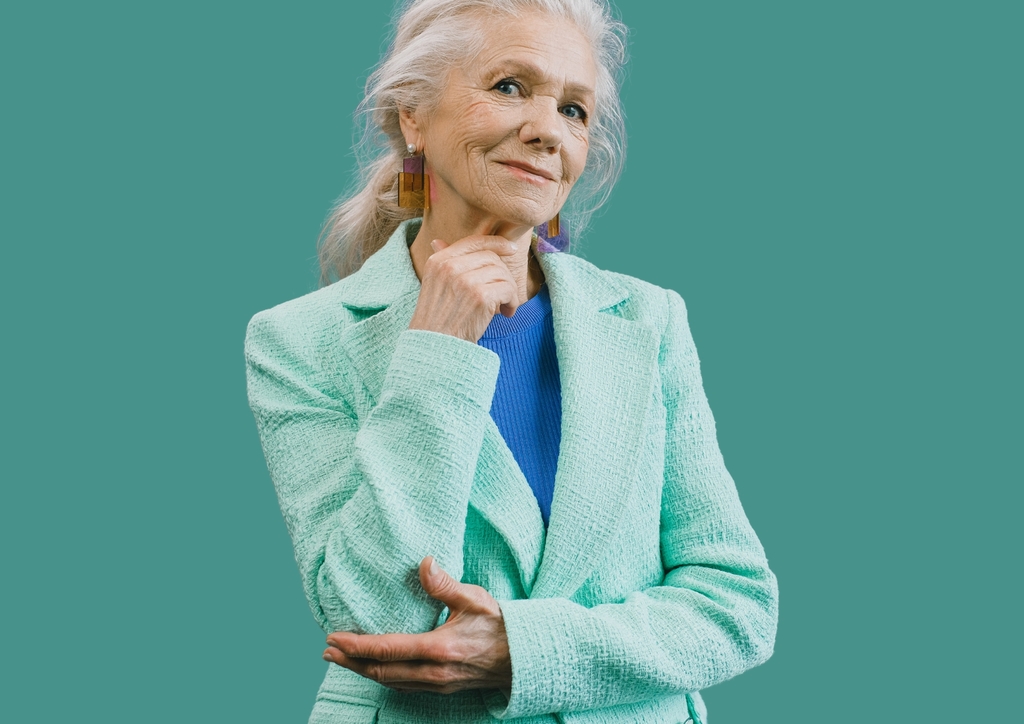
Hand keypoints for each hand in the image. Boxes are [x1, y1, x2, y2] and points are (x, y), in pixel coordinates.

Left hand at [323, 557, 512, 695]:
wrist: (526, 657)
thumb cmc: (501, 625)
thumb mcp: (474, 599)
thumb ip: (445, 584)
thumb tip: (424, 562)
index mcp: (439, 649)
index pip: (387, 649)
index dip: (356, 645)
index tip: (334, 637)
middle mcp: (434, 672)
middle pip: (381, 671)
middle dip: (351, 662)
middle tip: (328, 651)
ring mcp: (438, 684)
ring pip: (391, 681)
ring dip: (364, 672)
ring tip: (343, 660)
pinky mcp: (442, 688)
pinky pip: (404, 686)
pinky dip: (384, 677)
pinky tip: (376, 670)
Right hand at [408, 236, 521, 342]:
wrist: (434, 347)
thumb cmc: (436, 320)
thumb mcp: (433, 285)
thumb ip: (442, 263)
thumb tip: (439, 241)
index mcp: (438, 261)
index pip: (474, 241)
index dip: (496, 242)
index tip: (512, 249)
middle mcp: (450, 267)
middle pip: (492, 258)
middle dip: (503, 275)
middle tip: (503, 294)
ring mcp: (465, 281)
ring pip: (502, 273)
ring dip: (509, 291)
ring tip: (503, 307)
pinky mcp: (480, 297)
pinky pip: (508, 289)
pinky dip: (512, 302)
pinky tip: (505, 314)